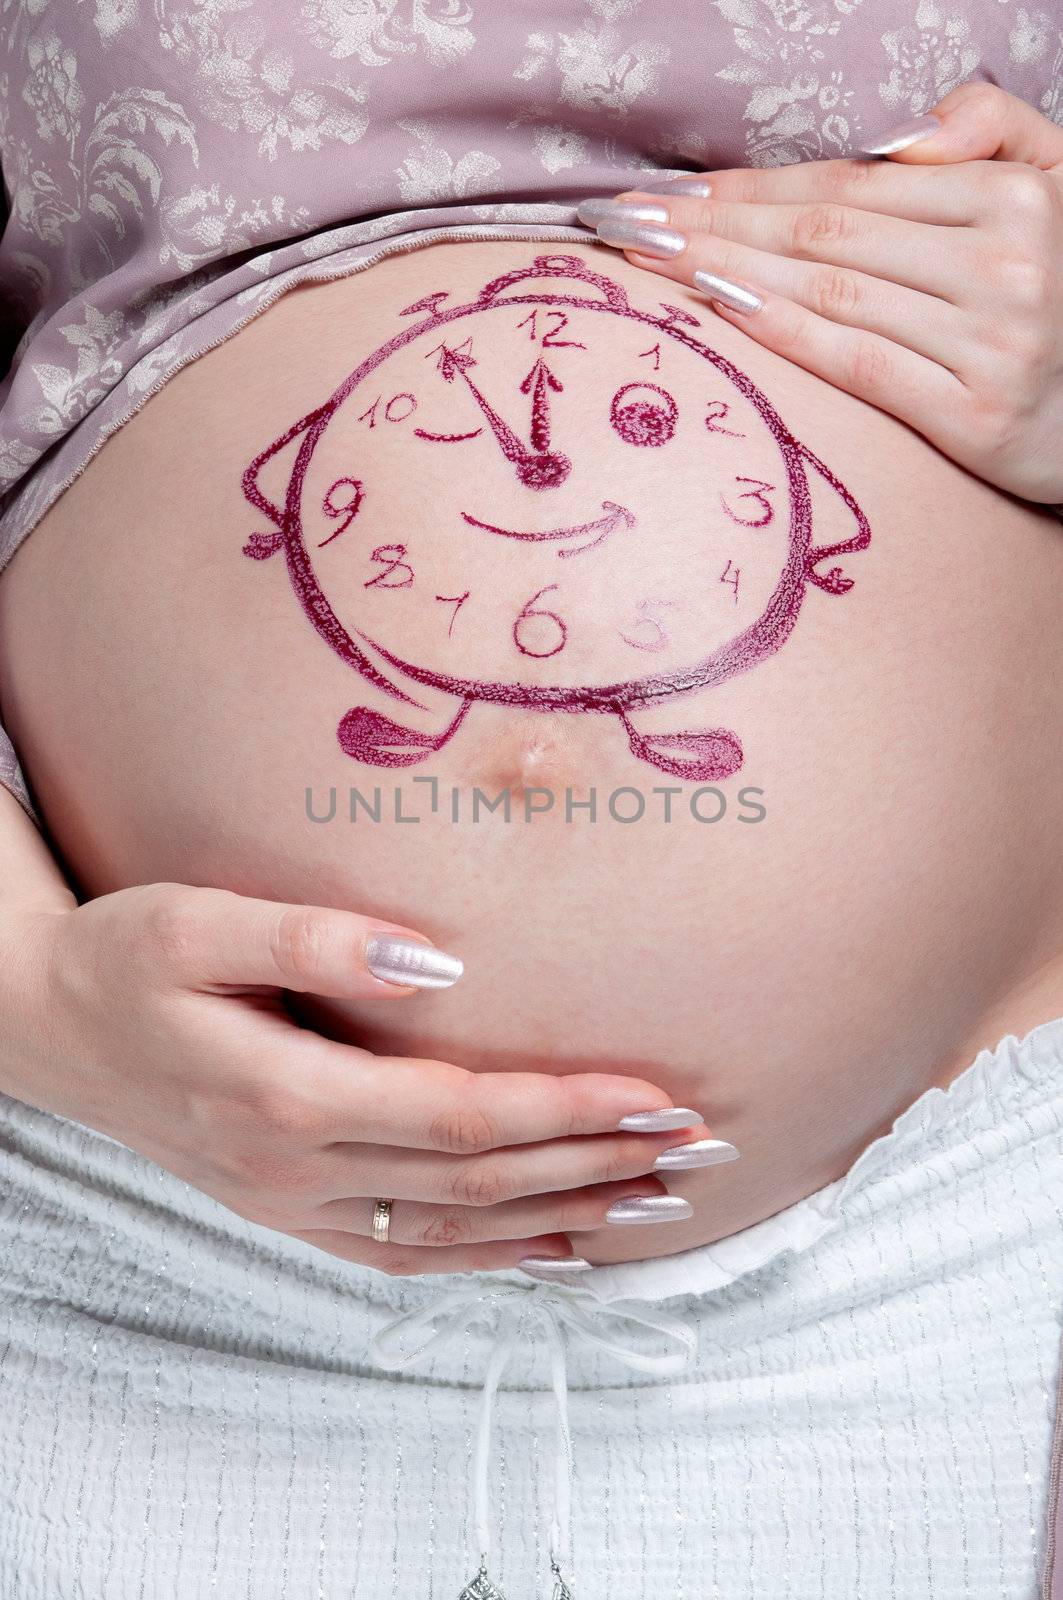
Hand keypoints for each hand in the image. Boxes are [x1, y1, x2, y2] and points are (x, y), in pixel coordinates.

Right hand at [0, 883, 709, 1274]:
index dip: (567, 1111)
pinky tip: (553, 1250)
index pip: (463, 1118)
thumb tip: (438, 959)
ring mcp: (295, 1203)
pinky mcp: (289, 1211)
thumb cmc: (125, 960)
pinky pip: (408, 1253)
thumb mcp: (196, 923)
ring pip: (457, 1230)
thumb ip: (313, 938)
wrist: (48, 1027)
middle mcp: (300, 1168)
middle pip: (480, 1183)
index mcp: (288, 1095)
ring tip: (663, 1202)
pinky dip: (492, 1257)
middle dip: (599, 1165)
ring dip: (567, 1217)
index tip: (658, 1095)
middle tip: (703, 1148)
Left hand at [584, 82, 1062, 505]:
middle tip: (625, 220)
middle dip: (713, 222)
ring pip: (828, 290)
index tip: (673, 189)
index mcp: (1012, 197)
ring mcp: (990, 342)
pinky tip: (718, 307)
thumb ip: (994, 129)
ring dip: (726, 267)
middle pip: (825, 231)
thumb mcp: (1061, 185)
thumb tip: (893, 138)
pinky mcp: (974, 416)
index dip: (753, 184)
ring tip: (649, 258)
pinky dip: (783, 330)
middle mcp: (1002, 262)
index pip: (852, 184)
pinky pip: (858, 362)